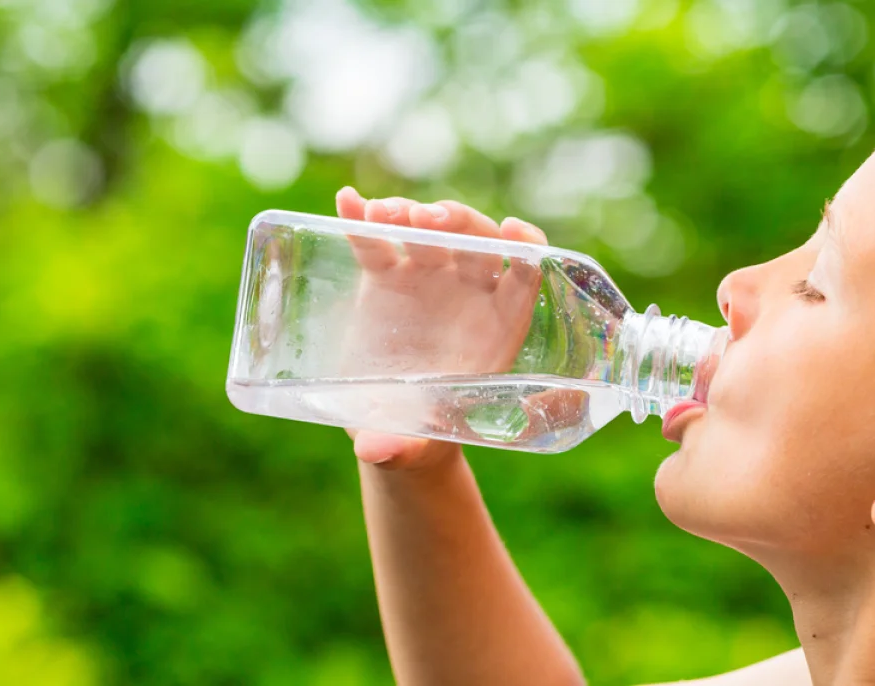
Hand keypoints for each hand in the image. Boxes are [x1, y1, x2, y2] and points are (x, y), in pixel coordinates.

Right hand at [335, 186, 548, 468]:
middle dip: (458, 225)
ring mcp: (427, 278)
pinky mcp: (386, 276)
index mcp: (499, 326)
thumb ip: (402, 446)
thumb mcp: (415, 444)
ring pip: (428, 232)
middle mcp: (469, 293)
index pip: (525, 276)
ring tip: (384, 215)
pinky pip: (377, 241)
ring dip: (411, 215)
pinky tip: (347, 202)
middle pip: (477, 242)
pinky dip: (363, 220)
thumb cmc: (422, 435)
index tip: (515, 231)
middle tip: (427, 222)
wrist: (391, 425)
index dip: (527, 249)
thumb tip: (376, 452)